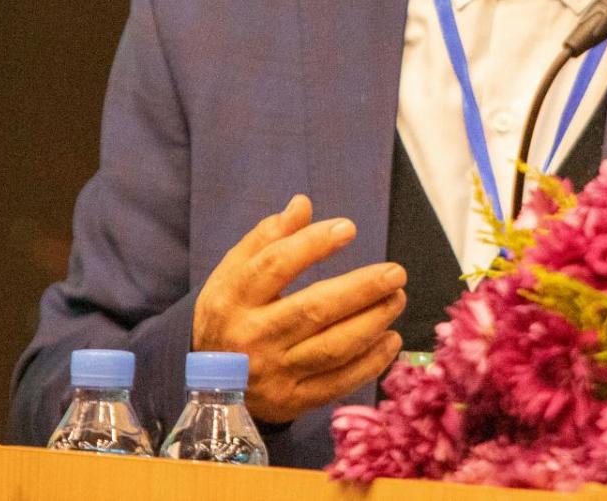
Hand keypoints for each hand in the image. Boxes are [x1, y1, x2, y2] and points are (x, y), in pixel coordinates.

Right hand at [192, 194, 407, 423]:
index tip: (348, 229)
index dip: (313, 244)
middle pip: (312, 310)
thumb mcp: (232, 274)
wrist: (209, 386)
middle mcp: (252, 338)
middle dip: (360, 289)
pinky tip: (392, 339)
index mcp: (233, 300)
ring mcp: (274, 374)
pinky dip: (371, 363)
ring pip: (331, 349)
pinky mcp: (293, 402)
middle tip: (395, 273)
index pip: (274, 266)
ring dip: (372, 322)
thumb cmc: (231, 317)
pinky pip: (339, 383)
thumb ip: (266, 238)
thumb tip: (303, 205)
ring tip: (397, 298)